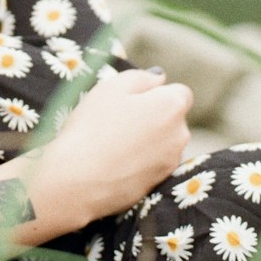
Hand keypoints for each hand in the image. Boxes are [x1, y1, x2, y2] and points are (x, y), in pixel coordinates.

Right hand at [44, 66, 193, 232]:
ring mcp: (171, 162)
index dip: (157, 93)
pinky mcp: (160, 184)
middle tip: (120, 119)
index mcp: (172, 106)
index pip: (179, 93)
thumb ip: (142, 77)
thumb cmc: (94, 126)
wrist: (80, 179)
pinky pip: (155, 163)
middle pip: (173, 118)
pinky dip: (143, 160)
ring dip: (149, 138)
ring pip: (165, 142)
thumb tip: (159, 78)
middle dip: (154, 115)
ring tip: (115, 142)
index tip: (133, 99)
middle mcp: (180, 134)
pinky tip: (118, 162)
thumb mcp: (112, 86)